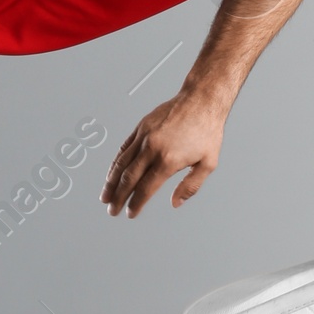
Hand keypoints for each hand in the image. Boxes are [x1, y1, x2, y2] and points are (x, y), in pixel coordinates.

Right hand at [101, 92, 226, 217]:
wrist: (202, 100)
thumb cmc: (207, 130)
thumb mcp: (208, 163)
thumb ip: (191, 186)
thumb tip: (176, 202)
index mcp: (169, 160)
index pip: (146, 188)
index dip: (136, 203)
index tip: (131, 212)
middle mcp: (153, 148)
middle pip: (129, 179)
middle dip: (118, 197)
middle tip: (112, 210)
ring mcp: (144, 137)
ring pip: (121, 163)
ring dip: (111, 182)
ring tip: (105, 195)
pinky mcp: (141, 127)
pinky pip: (124, 148)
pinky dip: (115, 163)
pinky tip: (111, 173)